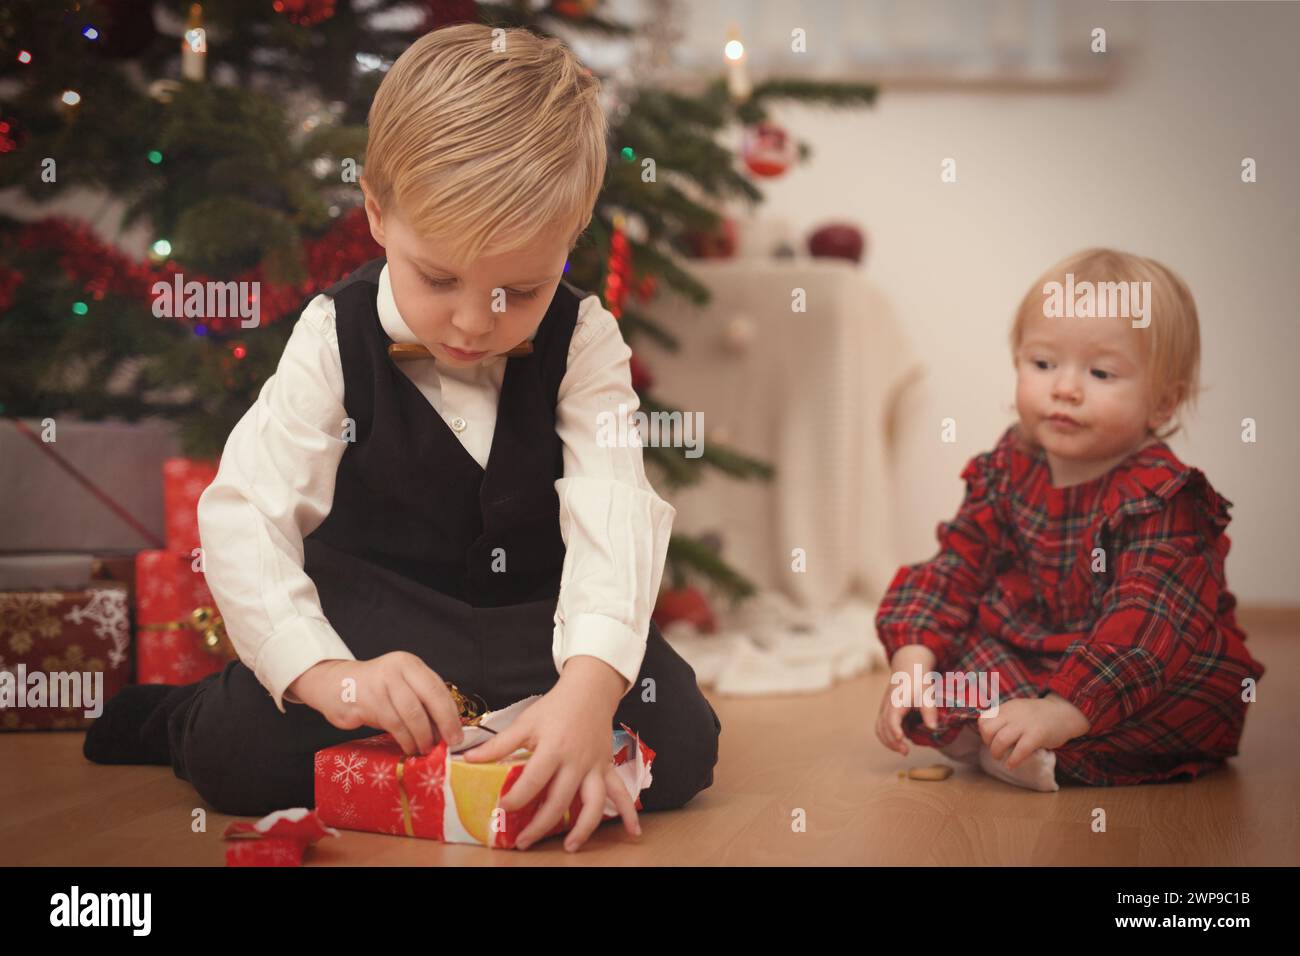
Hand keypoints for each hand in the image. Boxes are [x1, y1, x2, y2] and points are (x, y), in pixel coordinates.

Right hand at [287, 653, 463, 755]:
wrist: (334, 685)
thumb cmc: (374, 689)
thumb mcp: (400, 685)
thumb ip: (422, 700)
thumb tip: (447, 728)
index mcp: (410, 664)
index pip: (438, 689)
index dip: (450, 714)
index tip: (458, 734)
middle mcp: (397, 670)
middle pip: (428, 701)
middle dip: (441, 726)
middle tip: (446, 745)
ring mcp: (381, 684)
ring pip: (411, 716)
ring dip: (421, 737)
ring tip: (425, 749)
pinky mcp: (367, 701)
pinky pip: (394, 725)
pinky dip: (405, 740)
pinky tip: (408, 747)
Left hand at [460, 656, 639, 851]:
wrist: (590, 691)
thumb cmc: (556, 706)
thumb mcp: (526, 722)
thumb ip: (499, 744)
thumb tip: (468, 758)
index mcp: (553, 749)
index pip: (532, 781)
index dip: (515, 798)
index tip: (502, 808)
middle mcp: (576, 762)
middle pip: (560, 800)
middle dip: (540, 825)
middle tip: (522, 842)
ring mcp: (595, 767)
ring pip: (594, 803)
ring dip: (583, 828)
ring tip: (570, 847)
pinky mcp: (607, 768)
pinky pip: (621, 792)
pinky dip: (628, 813)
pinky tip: (633, 832)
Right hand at [876, 644, 938, 755]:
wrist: (908, 667)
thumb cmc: (918, 680)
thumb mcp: (927, 693)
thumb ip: (929, 711)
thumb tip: (933, 728)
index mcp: (896, 701)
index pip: (891, 718)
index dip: (894, 730)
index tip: (901, 739)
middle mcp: (887, 706)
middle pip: (882, 727)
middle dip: (892, 742)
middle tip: (906, 752)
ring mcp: (884, 709)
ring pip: (879, 728)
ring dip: (888, 741)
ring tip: (902, 750)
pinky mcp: (885, 711)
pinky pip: (881, 727)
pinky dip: (887, 737)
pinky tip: (900, 741)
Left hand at [976, 693, 1089, 768]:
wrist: (1064, 712)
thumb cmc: (1039, 716)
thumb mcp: (1018, 710)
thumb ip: (1005, 719)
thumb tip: (989, 736)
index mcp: (1006, 708)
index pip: (983, 720)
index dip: (984, 733)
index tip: (991, 740)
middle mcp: (1012, 714)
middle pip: (988, 730)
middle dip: (988, 743)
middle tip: (996, 750)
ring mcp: (1024, 724)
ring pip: (1000, 740)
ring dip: (997, 753)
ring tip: (1001, 759)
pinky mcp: (1037, 735)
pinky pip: (1019, 750)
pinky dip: (1012, 761)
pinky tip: (1011, 765)